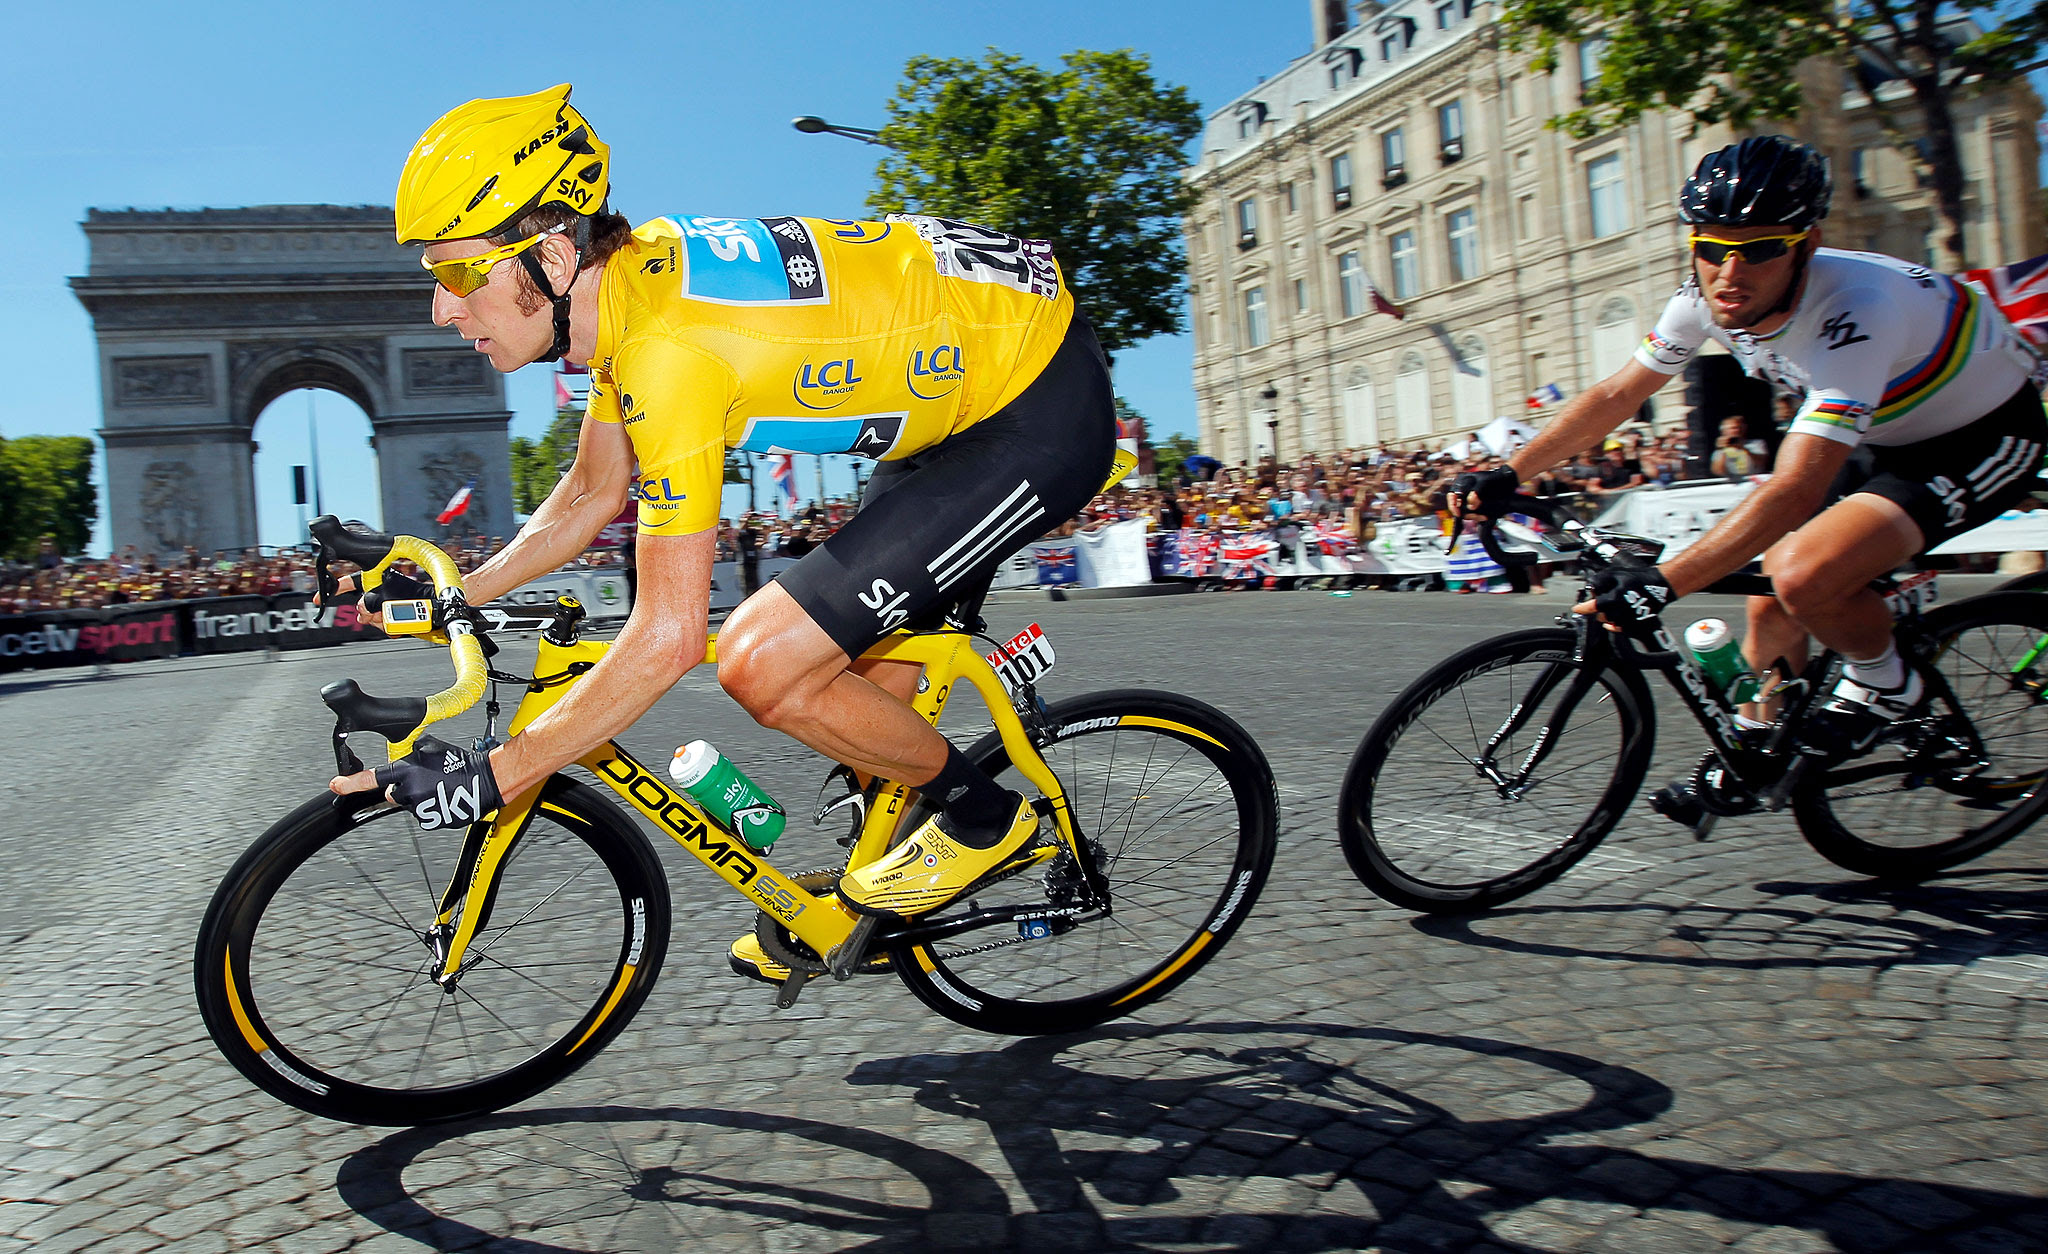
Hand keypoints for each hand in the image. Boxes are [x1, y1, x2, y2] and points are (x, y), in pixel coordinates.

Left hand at [330, 735, 503, 828]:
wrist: (486, 781)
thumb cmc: (462, 763)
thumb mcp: (432, 747)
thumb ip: (411, 753)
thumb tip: (404, 756)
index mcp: (408, 771)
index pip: (373, 778)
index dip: (351, 783)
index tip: (336, 785)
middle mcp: (410, 791)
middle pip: (393, 793)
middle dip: (403, 788)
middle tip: (423, 781)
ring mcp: (420, 808)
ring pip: (409, 805)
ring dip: (419, 798)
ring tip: (440, 789)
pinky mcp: (431, 821)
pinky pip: (423, 815)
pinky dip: (431, 809)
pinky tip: (444, 799)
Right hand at [1451, 467, 1518, 518]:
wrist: (1507, 482)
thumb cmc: (1495, 478)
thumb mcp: (1485, 482)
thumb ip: (1477, 492)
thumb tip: (1471, 504)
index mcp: (1462, 482)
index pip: (1452, 495)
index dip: (1453, 505)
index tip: (1458, 514)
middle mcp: (1463, 491)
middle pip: (1458, 506)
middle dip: (1467, 513)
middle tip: (1477, 516)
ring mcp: (1469, 499)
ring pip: (1466, 512)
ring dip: (1474, 516)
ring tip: (1483, 516)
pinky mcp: (1476, 505)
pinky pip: (1473, 513)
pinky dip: (1478, 516)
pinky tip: (1484, 516)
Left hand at [1574, 563, 1675, 633]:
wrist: (1659, 587)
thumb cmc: (1639, 578)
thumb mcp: (1616, 573)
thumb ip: (1600, 580)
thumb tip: (1590, 588)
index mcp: (1615, 598)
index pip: (1594, 606)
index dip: (1583, 608)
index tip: (1577, 609)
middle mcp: (1620, 612)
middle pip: (1600, 615)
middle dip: (1599, 608)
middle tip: (1604, 599)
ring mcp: (1627, 620)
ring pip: (1608, 621)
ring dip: (1607, 614)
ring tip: (1614, 604)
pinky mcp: (1634, 625)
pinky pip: (1618, 628)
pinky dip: (1614, 623)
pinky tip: (1616, 616)